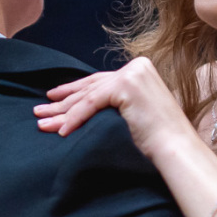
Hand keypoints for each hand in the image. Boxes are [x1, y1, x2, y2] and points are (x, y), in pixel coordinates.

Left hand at [34, 57, 199, 161]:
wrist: (176, 148)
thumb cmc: (158, 139)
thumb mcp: (133, 112)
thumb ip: (115, 102)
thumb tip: (83, 105)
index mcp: (140, 69)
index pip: (99, 82)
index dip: (73, 91)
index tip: (53, 99)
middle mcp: (136, 67)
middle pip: (90, 87)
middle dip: (63, 102)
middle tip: (40, 111)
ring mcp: (132, 74)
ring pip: (88, 96)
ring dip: (62, 112)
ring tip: (42, 122)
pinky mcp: (126, 85)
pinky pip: (92, 103)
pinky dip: (75, 118)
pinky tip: (62, 131)